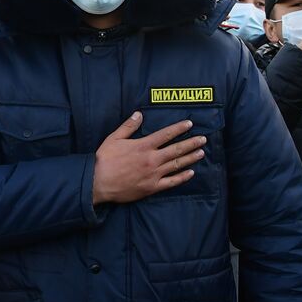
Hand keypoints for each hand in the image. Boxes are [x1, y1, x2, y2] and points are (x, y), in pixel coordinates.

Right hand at [92, 113, 206, 204]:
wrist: (98, 183)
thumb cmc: (104, 160)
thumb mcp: (113, 139)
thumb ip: (128, 126)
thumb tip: (139, 114)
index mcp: (143, 146)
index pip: (166, 134)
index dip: (179, 128)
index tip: (190, 124)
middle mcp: (152, 159)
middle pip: (176, 149)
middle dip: (191, 143)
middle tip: (203, 139)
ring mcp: (153, 174)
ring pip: (176, 165)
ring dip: (190, 158)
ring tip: (201, 152)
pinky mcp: (151, 187)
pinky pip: (171, 182)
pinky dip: (182, 177)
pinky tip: (190, 173)